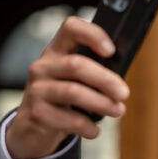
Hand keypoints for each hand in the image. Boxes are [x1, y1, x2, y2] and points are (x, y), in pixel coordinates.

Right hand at [5, 16, 129, 158]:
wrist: (33, 128)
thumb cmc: (65, 100)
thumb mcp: (77, 82)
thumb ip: (94, 76)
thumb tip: (121, 84)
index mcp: (57, 52)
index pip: (71, 28)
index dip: (92, 35)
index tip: (112, 50)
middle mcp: (43, 66)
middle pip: (76, 64)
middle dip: (106, 80)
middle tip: (124, 93)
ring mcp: (37, 89)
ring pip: (73, 92)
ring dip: (102, 103)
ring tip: (118, 111)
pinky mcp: (37, 114)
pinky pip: (70, 120)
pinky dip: (89, 127)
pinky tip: (94, 130)